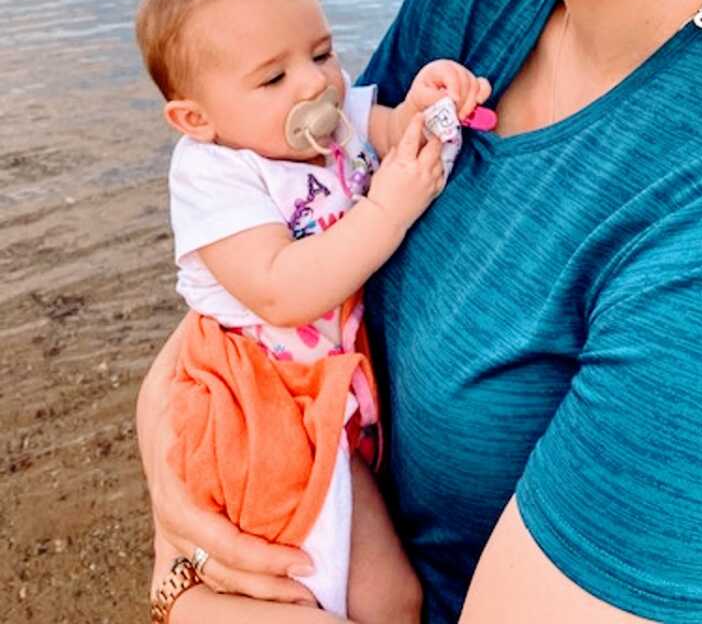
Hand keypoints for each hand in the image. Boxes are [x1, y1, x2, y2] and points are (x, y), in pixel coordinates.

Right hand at [139, 322, 316, 607]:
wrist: (165, 383)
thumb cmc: (185, 366)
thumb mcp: (186, 352)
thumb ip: (214, 345)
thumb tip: (245, 329)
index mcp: (172, 471)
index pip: (210, 534)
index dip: (254, 555)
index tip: (303, 560)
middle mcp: (170, 505)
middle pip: (214, 565)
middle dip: (263, 584)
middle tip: (314, 588)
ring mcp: (173, 522)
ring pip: (212, 574)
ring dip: (258, 592)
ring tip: (307, 601)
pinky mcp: (186, 529)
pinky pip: (208, 569)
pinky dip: (242, 583)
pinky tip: (281, 591)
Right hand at [367, 112, 444, 230]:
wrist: (387, 217)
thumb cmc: (380, 193)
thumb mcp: (383, 169)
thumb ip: (394, 155)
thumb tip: (401, 145)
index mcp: (404, 163)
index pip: (412, 138)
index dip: (417, 124)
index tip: (420, 115)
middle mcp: (420, 170)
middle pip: (434, 146)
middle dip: (434, 136)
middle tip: (432, 131)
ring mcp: (429, 181)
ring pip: (440, 160)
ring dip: (437, 152)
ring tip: (433, 148)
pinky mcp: (434, 191)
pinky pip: (442, 175)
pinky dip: (439, 168)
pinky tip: (434, 166)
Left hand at [408, 60, 491, 121]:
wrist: (425, 103)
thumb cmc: (421, 98)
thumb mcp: (420, 96)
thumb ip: (432, 97)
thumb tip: (449, 98)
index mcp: (439, 68)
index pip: (451, 74)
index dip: (455, 87)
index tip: (454, 101)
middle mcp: (455, 68)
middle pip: (466, 80)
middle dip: (462, 100)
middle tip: (456, 116)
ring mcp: (466, 75)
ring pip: (475, 86)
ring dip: (470, 103)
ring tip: (460, 116)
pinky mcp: (475, 84)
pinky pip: (485, 87)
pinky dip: (483, 95)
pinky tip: (477, 104)